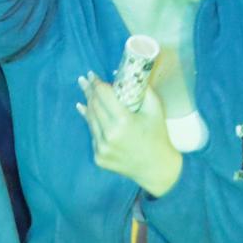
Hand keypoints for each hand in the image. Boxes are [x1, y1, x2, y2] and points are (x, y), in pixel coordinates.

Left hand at [76, 71, 182, 195]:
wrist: (156, 168)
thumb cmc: (157, 135)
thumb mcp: (155, 108)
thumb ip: (141, 89)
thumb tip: (124, 74)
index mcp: (123, 121)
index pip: (103, 95)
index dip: (96, 83)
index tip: (92, 75)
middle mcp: (109, 135)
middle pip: (93, 106)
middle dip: (88, 91)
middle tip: (84, 80)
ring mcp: (102, 148)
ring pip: (90, 120)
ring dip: (87, 104)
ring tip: (85, 93)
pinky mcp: (98, 157)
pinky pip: (93, 134)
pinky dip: (91, 122)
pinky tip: (85, 111)